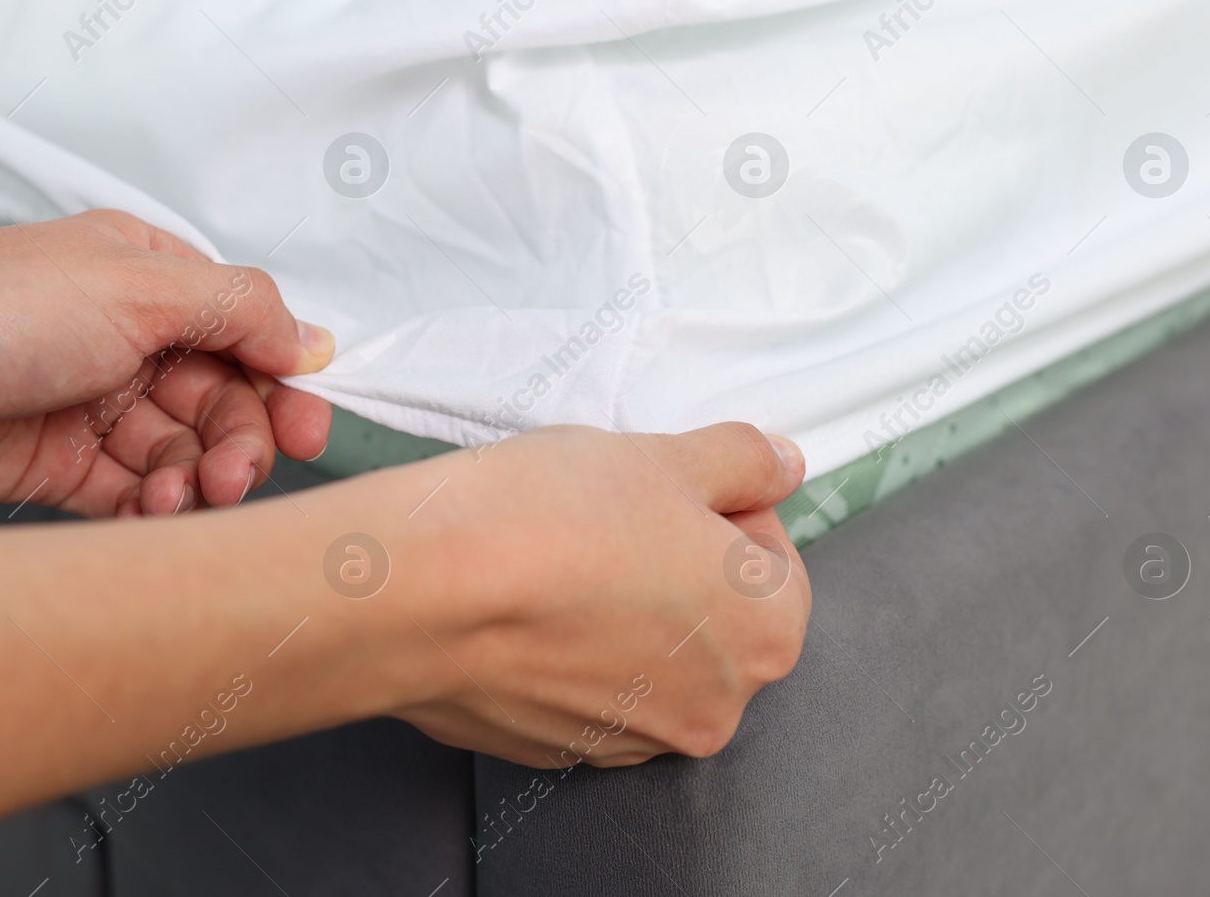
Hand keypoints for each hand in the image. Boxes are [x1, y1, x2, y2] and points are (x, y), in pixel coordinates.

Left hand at [0, 206, 333, 516]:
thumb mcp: (138, 287)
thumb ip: (240, 312)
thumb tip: (312, 341)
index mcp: (151, 281)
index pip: (248, 337)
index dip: (284, 388)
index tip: (306, 430)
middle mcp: (126, 340)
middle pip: (224, 404)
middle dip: (240, 443)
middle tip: (232, 476)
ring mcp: (91, 405)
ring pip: (183, 456)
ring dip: (197, 483)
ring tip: (184, 499)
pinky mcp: (56, 466)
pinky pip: (134, 497)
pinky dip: (155, 512)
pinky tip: (152, 515)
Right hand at [319, 422, 810, 766]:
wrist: (425, 591)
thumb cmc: (552, 518)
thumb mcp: (665, 457)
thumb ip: (743, 460)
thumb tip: (785, 463)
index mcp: (765, 633)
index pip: (774, 558)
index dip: (721, 507)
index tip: (667, 485)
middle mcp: (715, 706)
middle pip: (715, 617)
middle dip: (676, 565)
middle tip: (612, 515)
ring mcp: (635, 740)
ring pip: (649, 657)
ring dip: (623, 611)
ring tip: (561, 556)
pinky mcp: (561, 751)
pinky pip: (587, 690)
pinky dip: (571, 651)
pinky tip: (528, 603)